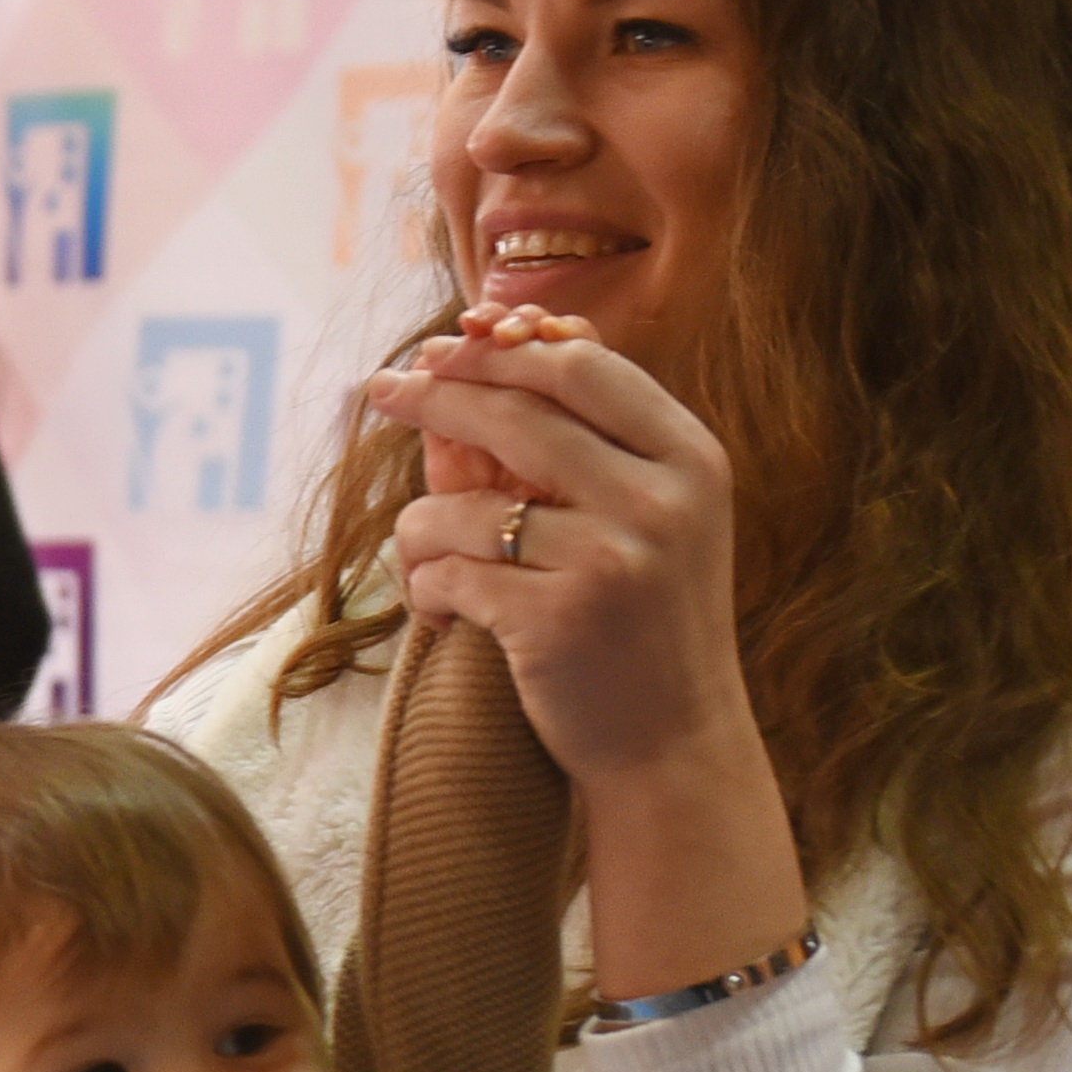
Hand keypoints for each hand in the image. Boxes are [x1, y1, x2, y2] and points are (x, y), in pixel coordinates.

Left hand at [362, 310, 755, 789]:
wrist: (672, 744)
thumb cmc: (644, 617)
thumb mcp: (649, 511)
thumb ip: (592, 429)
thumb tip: (492, 327)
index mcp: (690, 458)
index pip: (581, 364)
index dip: (500, 347)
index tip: (441, 344)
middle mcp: (661, 500)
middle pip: (516, 411)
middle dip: (435, 394)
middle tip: (381, 390)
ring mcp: (613, 559)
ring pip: (461, 505)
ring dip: (421, 531)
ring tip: (433, 563)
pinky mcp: (558, 620)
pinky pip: (445, 575)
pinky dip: (426, 593)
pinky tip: (443, 617)